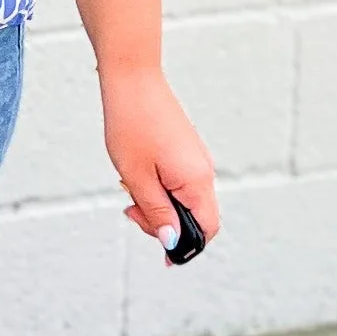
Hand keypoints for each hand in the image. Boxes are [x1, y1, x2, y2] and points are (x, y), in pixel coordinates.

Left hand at [100, 64, 218, 256]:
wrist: (133, 80)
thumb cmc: (132, 125)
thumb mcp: (138, 177)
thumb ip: (156, 211)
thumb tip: (172, 242)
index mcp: (196, 181)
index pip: (206, 229)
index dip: (186, 247)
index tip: (162, 255)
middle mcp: (204, 172)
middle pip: (196, 217)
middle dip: (164, 223)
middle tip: (131, 210)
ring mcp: (196, 160)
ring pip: (184, 199)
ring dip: (157, 204)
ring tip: (130, 186)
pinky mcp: (186, 151)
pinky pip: (179, 182)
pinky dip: (159, 187)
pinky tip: (136, 174)